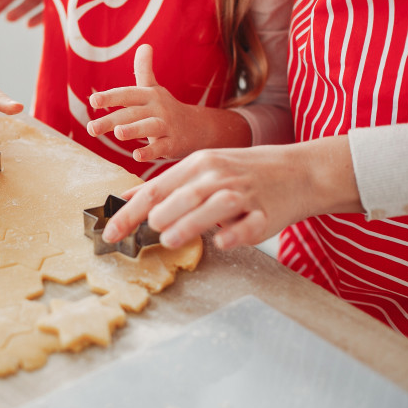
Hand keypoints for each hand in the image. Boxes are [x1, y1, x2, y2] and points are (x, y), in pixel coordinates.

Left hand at [87, 45, 250, 160]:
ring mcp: (166, 126)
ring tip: (118, 134)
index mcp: (149, 95)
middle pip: (132, 113)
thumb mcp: (155, 89)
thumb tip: (144, 45)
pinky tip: (137, 156)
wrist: (198, 127)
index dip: (111, 96)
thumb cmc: (166, 108)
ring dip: (133, 130)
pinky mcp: (173, 143)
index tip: (93, 100)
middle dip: (111, 120)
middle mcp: (158, 109)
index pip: (128, 94)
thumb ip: (145, 70)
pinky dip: (150, 152)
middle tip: (91, 128)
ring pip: (149, 127)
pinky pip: (161, 147)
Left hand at [101, 136, 361, 249]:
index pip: (154, 190)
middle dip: (160, 215)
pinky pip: (250, 225)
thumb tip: (123, 200)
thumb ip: (165, 186)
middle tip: (146, 232)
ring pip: (214, 207)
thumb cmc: (241, 172)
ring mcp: (244, 194)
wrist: (298, 170)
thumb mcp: (200, 169)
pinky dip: (236, 234)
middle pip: (182, 195)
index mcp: (197, 165)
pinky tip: (223, 242)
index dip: (129, 213)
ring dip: (190, 224)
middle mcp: (217, 176)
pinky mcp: (267, 212)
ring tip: (170, 239)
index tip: (108, 233)